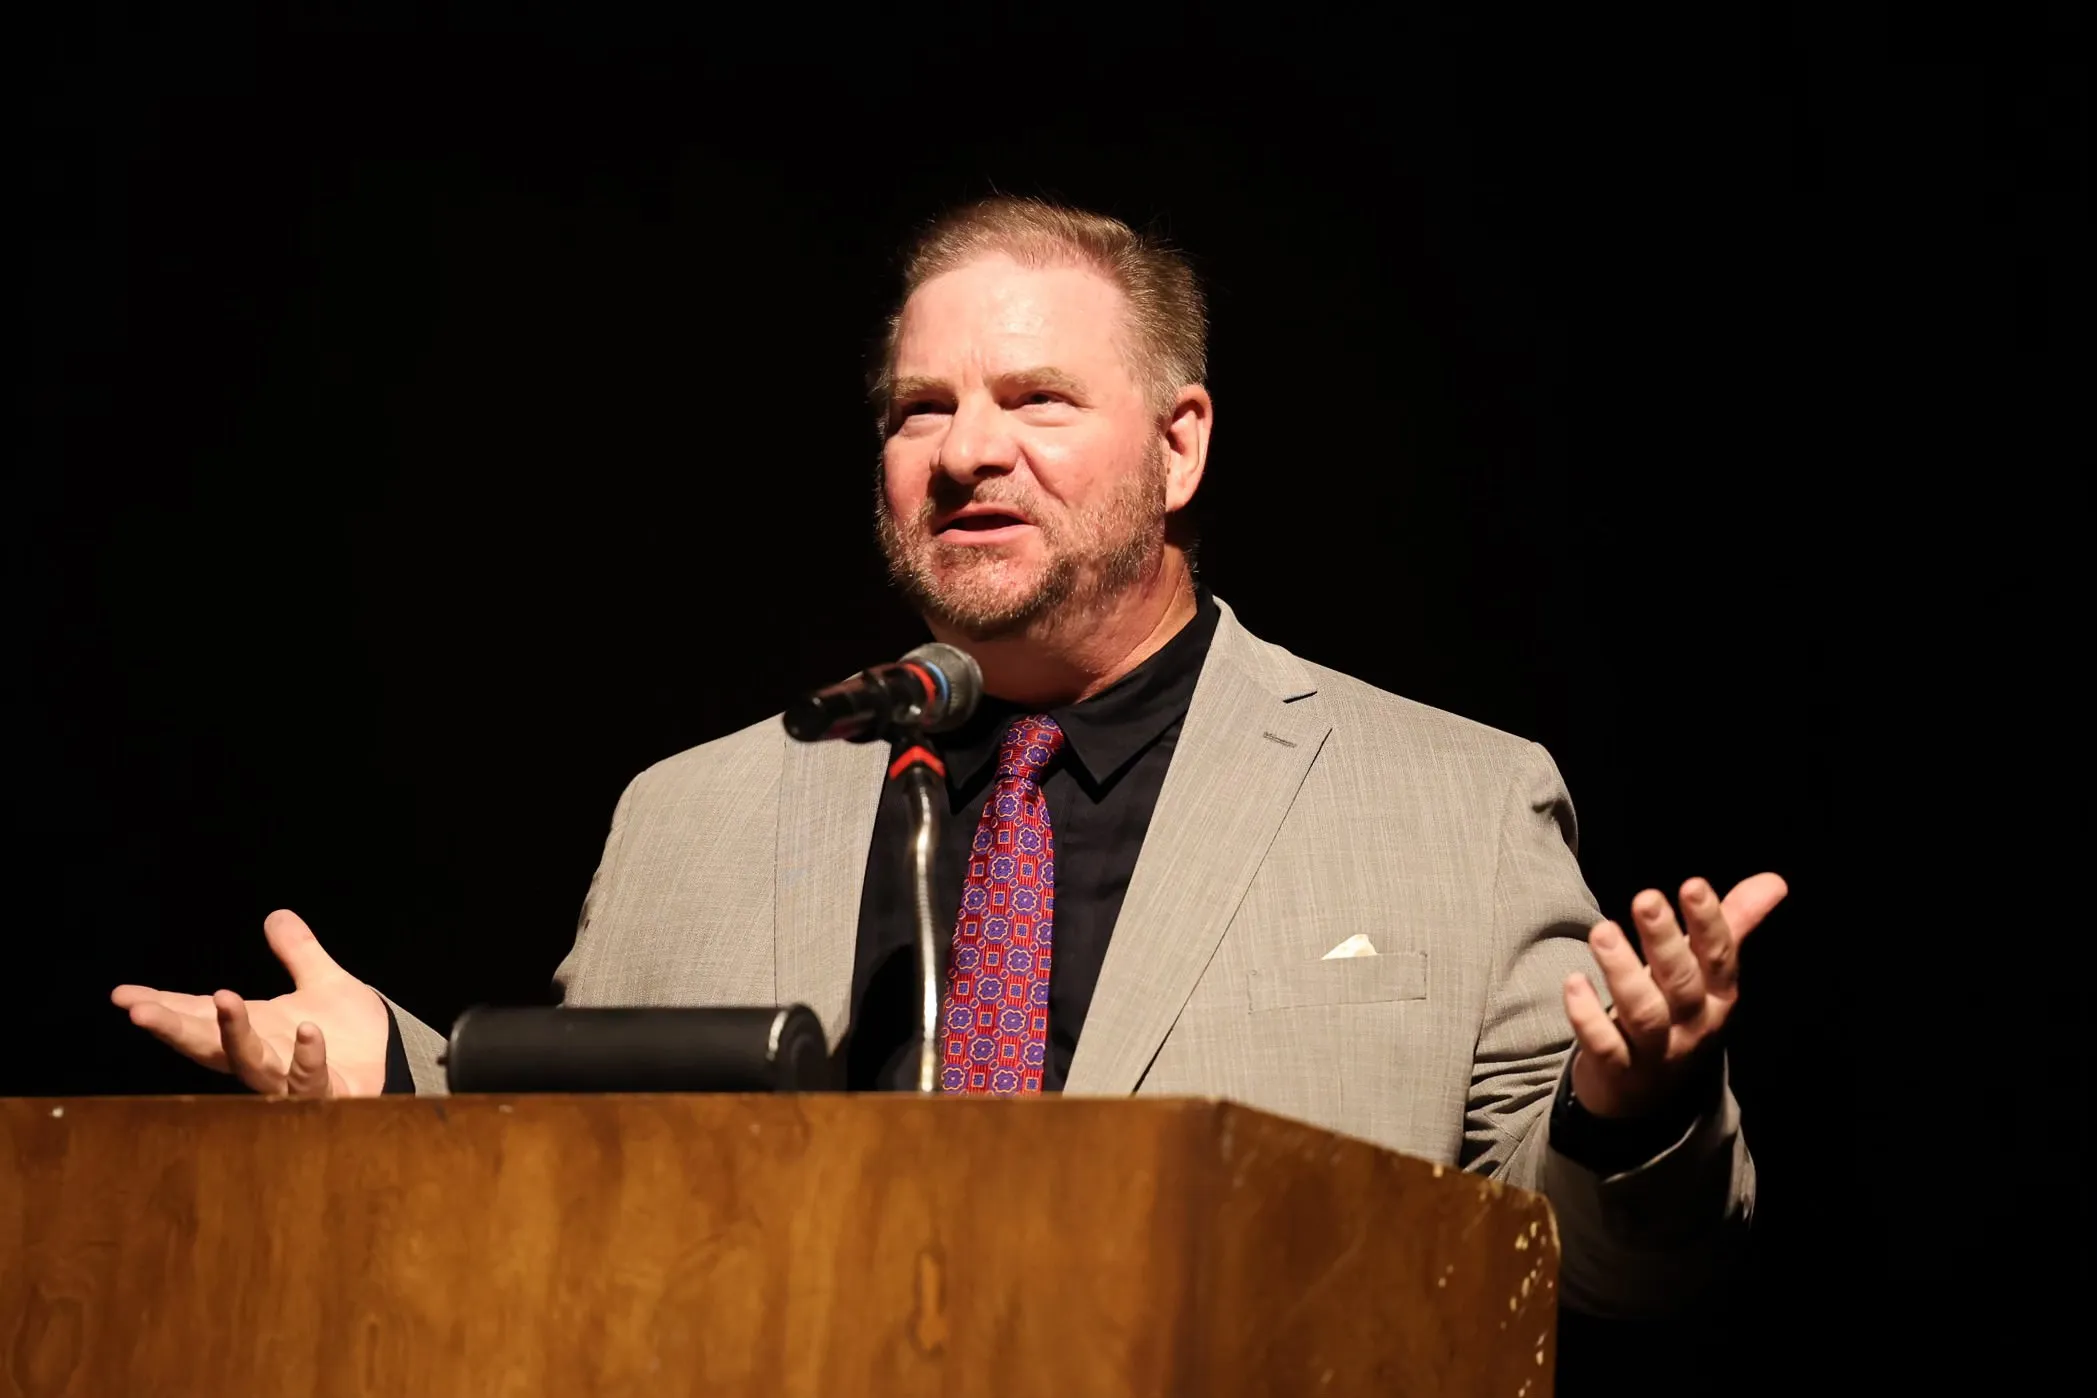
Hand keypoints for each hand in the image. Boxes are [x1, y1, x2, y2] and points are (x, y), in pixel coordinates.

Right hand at [111, 909, 388, 1097]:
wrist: (393, 1064)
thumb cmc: (350, 1033)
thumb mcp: (323, 982)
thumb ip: (298, 953)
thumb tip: (276, 915)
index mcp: (255, 1029)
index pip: (198, 1017)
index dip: (162, 1006)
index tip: (123, 995)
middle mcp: (263, 1056)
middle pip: (206, 1045)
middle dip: (173, 1028)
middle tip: (140, 1011)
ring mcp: (289, 1079)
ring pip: (249, 1064)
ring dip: (234, 1034)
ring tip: (223, 998)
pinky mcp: (325, 1093)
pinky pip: (311, 1079)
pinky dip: (307, 1057)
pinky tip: (307, 1032)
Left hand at [1562, 873, 1786, 1118]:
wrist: (1648, 1095)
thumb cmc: (1678, 1014)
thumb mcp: (1708, 975)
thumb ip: (1734, 925)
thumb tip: (1774, 881)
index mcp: (1718, 997)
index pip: (1720, 958)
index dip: (1709, 923)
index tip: (1694, 885)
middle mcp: (1693, 1024)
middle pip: (1681, 982)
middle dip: (1664, 940)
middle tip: (1645, 899)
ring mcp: (1657, 1050)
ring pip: (1644, 1012)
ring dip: (1622, 971)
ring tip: (1602, 931)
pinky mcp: (1618, 1069)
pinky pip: (1605, 1045)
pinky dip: (1587, 1016)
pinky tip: (1573, 982)